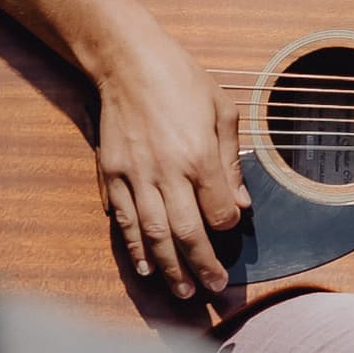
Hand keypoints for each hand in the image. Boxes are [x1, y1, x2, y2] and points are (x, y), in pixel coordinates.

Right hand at [93, 20, 246, 299]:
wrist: (127, 61)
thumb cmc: (181, 80)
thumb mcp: (222, 110)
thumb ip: (231, 160)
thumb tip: (241, 203)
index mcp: (198, 155)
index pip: (218, 210)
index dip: (227, 227)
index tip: (231, 230)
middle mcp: (166, 172)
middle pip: (187, 232)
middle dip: (203, 266)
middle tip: (215, 290)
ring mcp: (135, 175)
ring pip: (153, 234)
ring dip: (169, 268)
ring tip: (183, 292)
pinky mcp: (111, 174)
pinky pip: (123, 220)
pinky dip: (134, 247)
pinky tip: (144, 268)